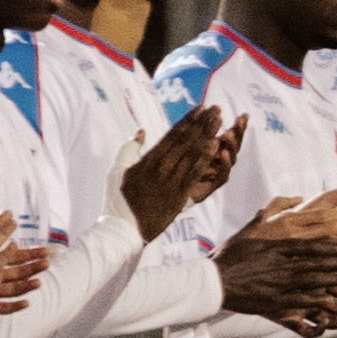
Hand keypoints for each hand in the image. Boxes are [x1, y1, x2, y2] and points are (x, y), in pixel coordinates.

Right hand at [123, 103, 241, 236]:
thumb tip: (140, 131)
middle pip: (186, 141)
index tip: (200, 108)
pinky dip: (206, 159)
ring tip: (219, 121)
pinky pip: (195, 174)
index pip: (172, 135)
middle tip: (216, 109)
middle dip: (202, 123)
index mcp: (147, 161)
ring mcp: (171, 182)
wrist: (123, 229)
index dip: (188, 120)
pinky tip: (216, 146)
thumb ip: (128, 149)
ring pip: (193, 154)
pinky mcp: (178, 196)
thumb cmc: (118, 200)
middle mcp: (161, 168)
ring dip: (208, 136)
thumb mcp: (117, 171)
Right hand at [215, 191, 336, 331]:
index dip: (335, 245)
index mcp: (280, 243)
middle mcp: (283, 260)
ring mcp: (280, 280)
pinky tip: (333, 299)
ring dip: (336, 278)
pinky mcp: (276, 299)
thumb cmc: (232, 253)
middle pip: (320, 260)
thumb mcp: (254, 226)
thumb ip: (275, 209)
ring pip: (315, 278)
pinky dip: (319, 299)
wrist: (215, 280)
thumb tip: (297, 198)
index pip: (314, 242)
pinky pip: (302, 299)